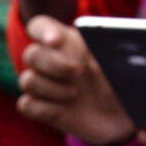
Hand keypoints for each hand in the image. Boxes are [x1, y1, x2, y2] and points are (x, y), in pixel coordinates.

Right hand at [17, 16, 136, 145]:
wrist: (119, 119)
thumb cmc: (119, 84)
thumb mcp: (117, 66)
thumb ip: (102, 54)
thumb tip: (90, 56)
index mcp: (66, 42)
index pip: (39, 26)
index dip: (42, 31)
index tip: (56, 41)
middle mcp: (50, 62)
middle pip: (30, 54)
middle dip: (53, 64)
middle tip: (77, 72)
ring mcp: (43, 86)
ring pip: (26, 80)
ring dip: (51, 89)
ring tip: (74, 95)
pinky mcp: (40, 109)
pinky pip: (26, 105)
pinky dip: (45, 109)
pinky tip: (63, 111)